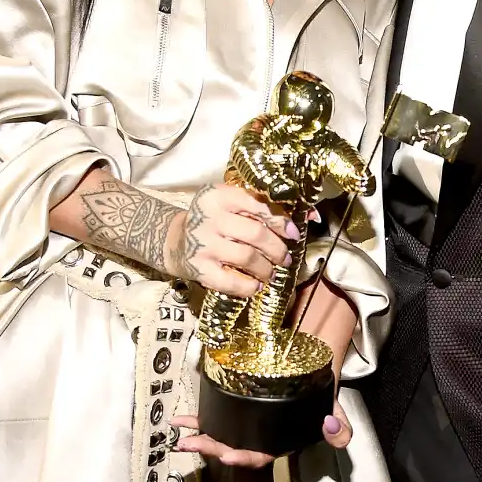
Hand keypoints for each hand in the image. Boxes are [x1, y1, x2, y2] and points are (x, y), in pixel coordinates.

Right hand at [162, 183, 298, 295]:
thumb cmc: (211, 219)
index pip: (258, 205)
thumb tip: (309, 215)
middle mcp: (210, 217)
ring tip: (272, 273)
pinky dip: (248, 286)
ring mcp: (203, 244)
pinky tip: (256, 285)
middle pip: (256, 234)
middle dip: (277, 249)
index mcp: (220, 195)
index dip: (280, 221)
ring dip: (266, 268)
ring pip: (247, 258)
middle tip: (285, 258)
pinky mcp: (198, 269)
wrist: (172, 239)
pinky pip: (230, 281)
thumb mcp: (230, 203)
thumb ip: (261, 206)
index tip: (293, 233)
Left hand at [170, 400, 352, 466]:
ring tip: (180, 432)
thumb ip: (339, 428)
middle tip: (190, 444)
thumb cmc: (320, 398)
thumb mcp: (336, 412)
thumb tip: (330, 426)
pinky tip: (182, 419)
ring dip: (198, 435)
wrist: (313, 374)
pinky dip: (199, 418)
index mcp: (278, 443)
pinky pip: (216, 416)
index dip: (244, 458)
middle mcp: (258, 438)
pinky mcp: (237, 408)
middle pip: (231, 448)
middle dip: (209, 447)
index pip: (259, 455)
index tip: (229, 456)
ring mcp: (246, 425)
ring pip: (220, 435)